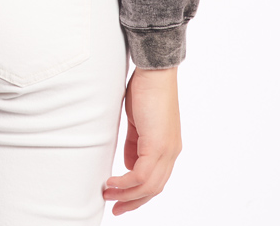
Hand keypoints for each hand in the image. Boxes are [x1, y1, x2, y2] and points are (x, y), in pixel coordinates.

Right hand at [102, 66, 181, 215]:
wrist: (155, 72)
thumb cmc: (146, 89)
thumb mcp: (138, 121)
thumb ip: (135, 143)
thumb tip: (128, 162)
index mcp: (168, 147)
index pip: (155, 179)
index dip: (138, 192)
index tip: (120, 198)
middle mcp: (171, 153)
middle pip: (153, 188)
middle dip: (132, 201)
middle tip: (115, 208)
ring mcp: (167, 151)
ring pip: (148, 186)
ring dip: (126, 194)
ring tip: (108, 196)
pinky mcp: (158, 146)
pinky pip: (141, 175)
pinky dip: (125, 182)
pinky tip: (112, 183)